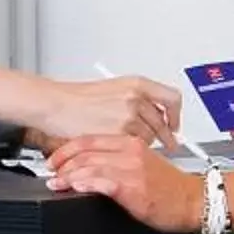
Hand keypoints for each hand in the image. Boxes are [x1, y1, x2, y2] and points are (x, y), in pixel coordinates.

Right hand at [33, 76, 182, 146]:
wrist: (57, 105)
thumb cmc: (78, 99)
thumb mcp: (114, 89)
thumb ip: (137, 99)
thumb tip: (153, 112)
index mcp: (137, 83)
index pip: (172, 98)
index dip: (177, 114)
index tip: (175, 123)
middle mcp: (136, 97)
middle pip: (162, 122)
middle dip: (164, 136)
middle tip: (168, 143)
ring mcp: (128, 115)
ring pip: (149, 137)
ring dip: (142, 143)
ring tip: (128, 143)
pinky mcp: (119, 133)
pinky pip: (133, 147)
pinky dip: (128, 150)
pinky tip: (119, 147)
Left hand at [45, 136, 205, 233]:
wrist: (194, 201)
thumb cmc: (171, 188)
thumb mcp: (143, 165)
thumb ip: (119, 160)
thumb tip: (93, 166)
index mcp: (131, 142)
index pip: (90, 139)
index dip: (66, 148)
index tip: (55, 159)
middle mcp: (130, 151)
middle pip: (85, 150)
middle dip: (61, 162)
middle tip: (50, 172)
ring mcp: (130, 168)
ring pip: (89, 165)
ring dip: (67, 175)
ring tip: (56, 183)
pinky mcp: (132, 186)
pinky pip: (100, 181)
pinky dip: (83, 183)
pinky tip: (73, 188)